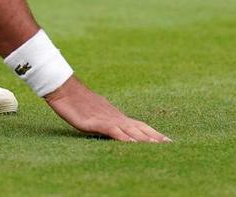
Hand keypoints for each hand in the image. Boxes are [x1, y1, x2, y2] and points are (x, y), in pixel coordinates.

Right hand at [44, 76, 170, 142]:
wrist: (64, 89)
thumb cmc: (78, 101)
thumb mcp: (95, 114)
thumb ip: (107, 122)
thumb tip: (116, 129)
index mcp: (117, 116)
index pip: (140, 126)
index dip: (153, 134)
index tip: (167, 141)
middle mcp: (116, 117)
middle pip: (140, 129)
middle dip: (155, 138)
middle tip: (171, 145)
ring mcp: (107, 119)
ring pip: (131, 131)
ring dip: (145, 139)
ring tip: (158, 147)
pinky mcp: (96, 122)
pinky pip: (114, 131)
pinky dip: (125, 138)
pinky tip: (133, 144)